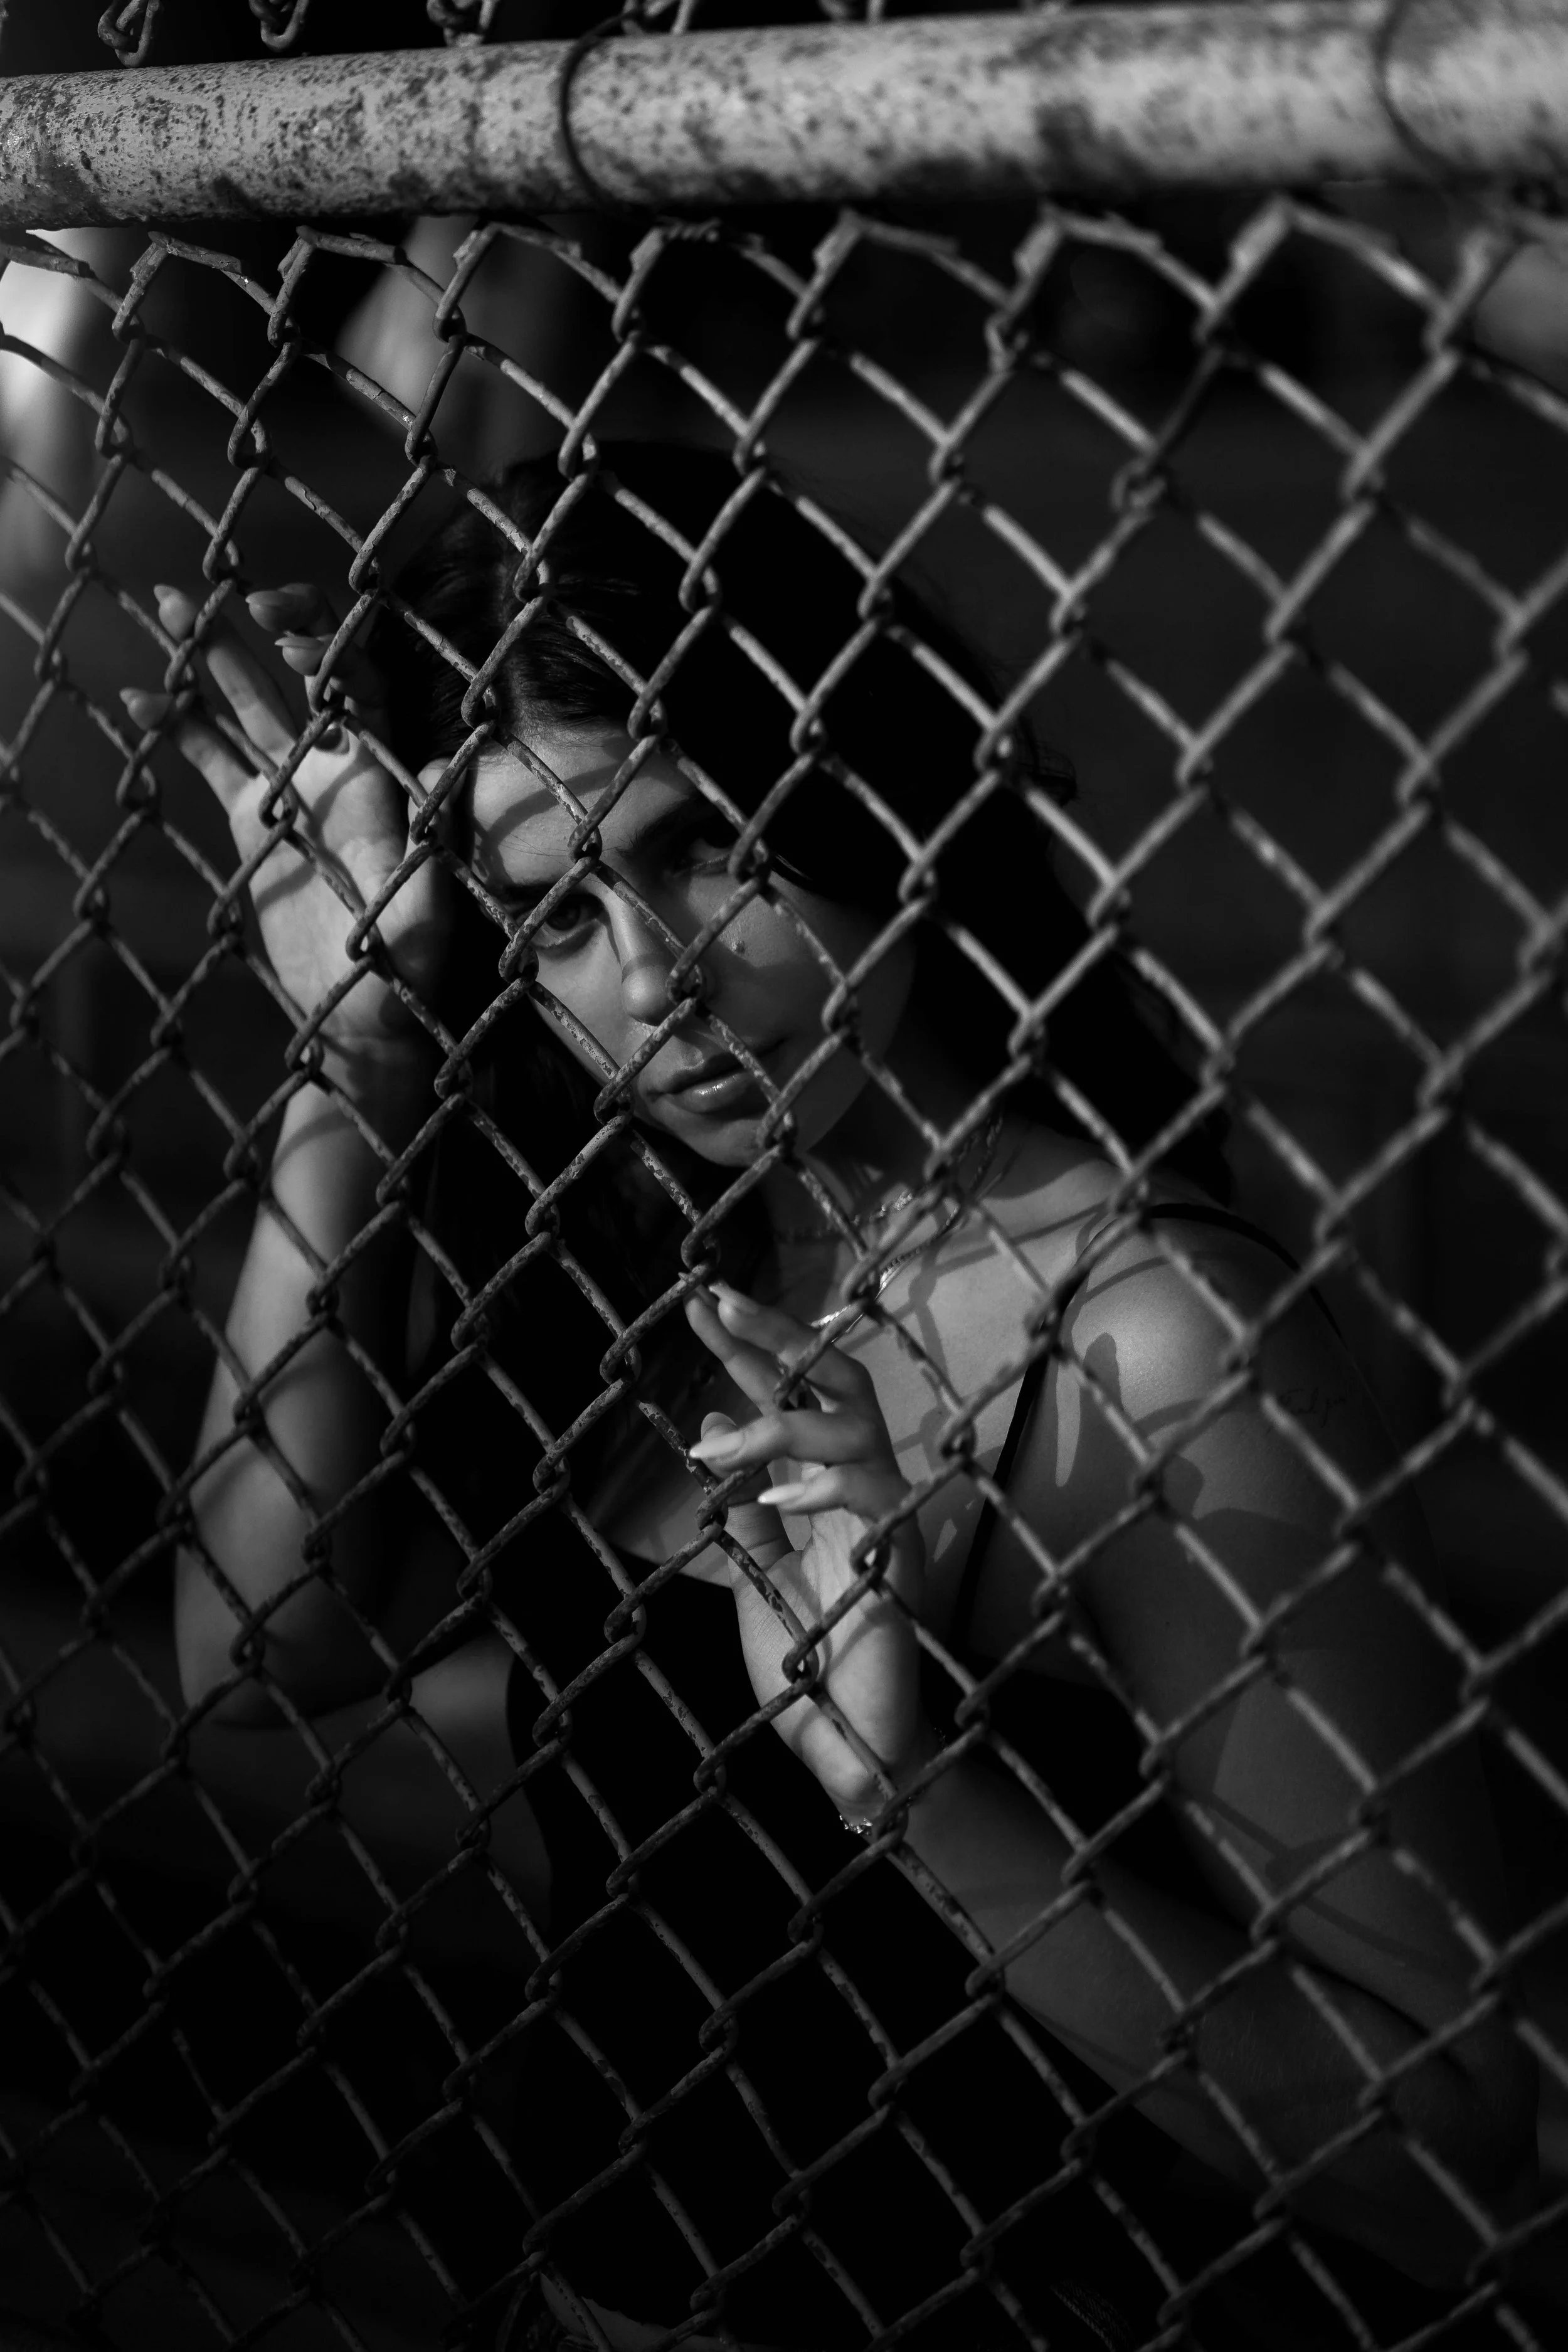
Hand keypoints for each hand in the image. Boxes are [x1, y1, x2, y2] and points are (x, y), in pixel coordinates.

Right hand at [122, 584, 449, 1076]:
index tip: (284, 637)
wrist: (363, 1011)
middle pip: (293, 673)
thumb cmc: (409, 969)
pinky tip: (140, 700)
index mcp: (377, 774)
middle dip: (255, 624)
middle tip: (209, 591)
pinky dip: (177, 724)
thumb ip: (432, 842)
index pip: (354, 684)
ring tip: (164, 603)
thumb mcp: (426, 909)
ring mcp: (289, 785)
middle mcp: (334, 766)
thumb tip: (451, 767)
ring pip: (245, 700)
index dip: (323, 647)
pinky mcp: (252, 815)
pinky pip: (211, 755)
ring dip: (208, 651)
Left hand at [684, 1283, 929, 1820]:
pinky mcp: (901, 1558)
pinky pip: (873, 1495)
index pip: (794, 1396)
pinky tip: (777, 1495)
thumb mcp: (758, 1568)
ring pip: (855, 1427)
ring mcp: (890, 1517)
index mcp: (832, 1485)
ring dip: (781, 1423)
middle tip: (719, 1305)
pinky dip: (823, 1485)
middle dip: (779, 1338)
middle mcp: (868, 1487)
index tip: (701, 1305)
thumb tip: (714, 1421)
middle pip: (839, 1381)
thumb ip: (744, 1500)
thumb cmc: (809, 1661)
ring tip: (720, 1450)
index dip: (750, 1349)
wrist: (848, 1745)